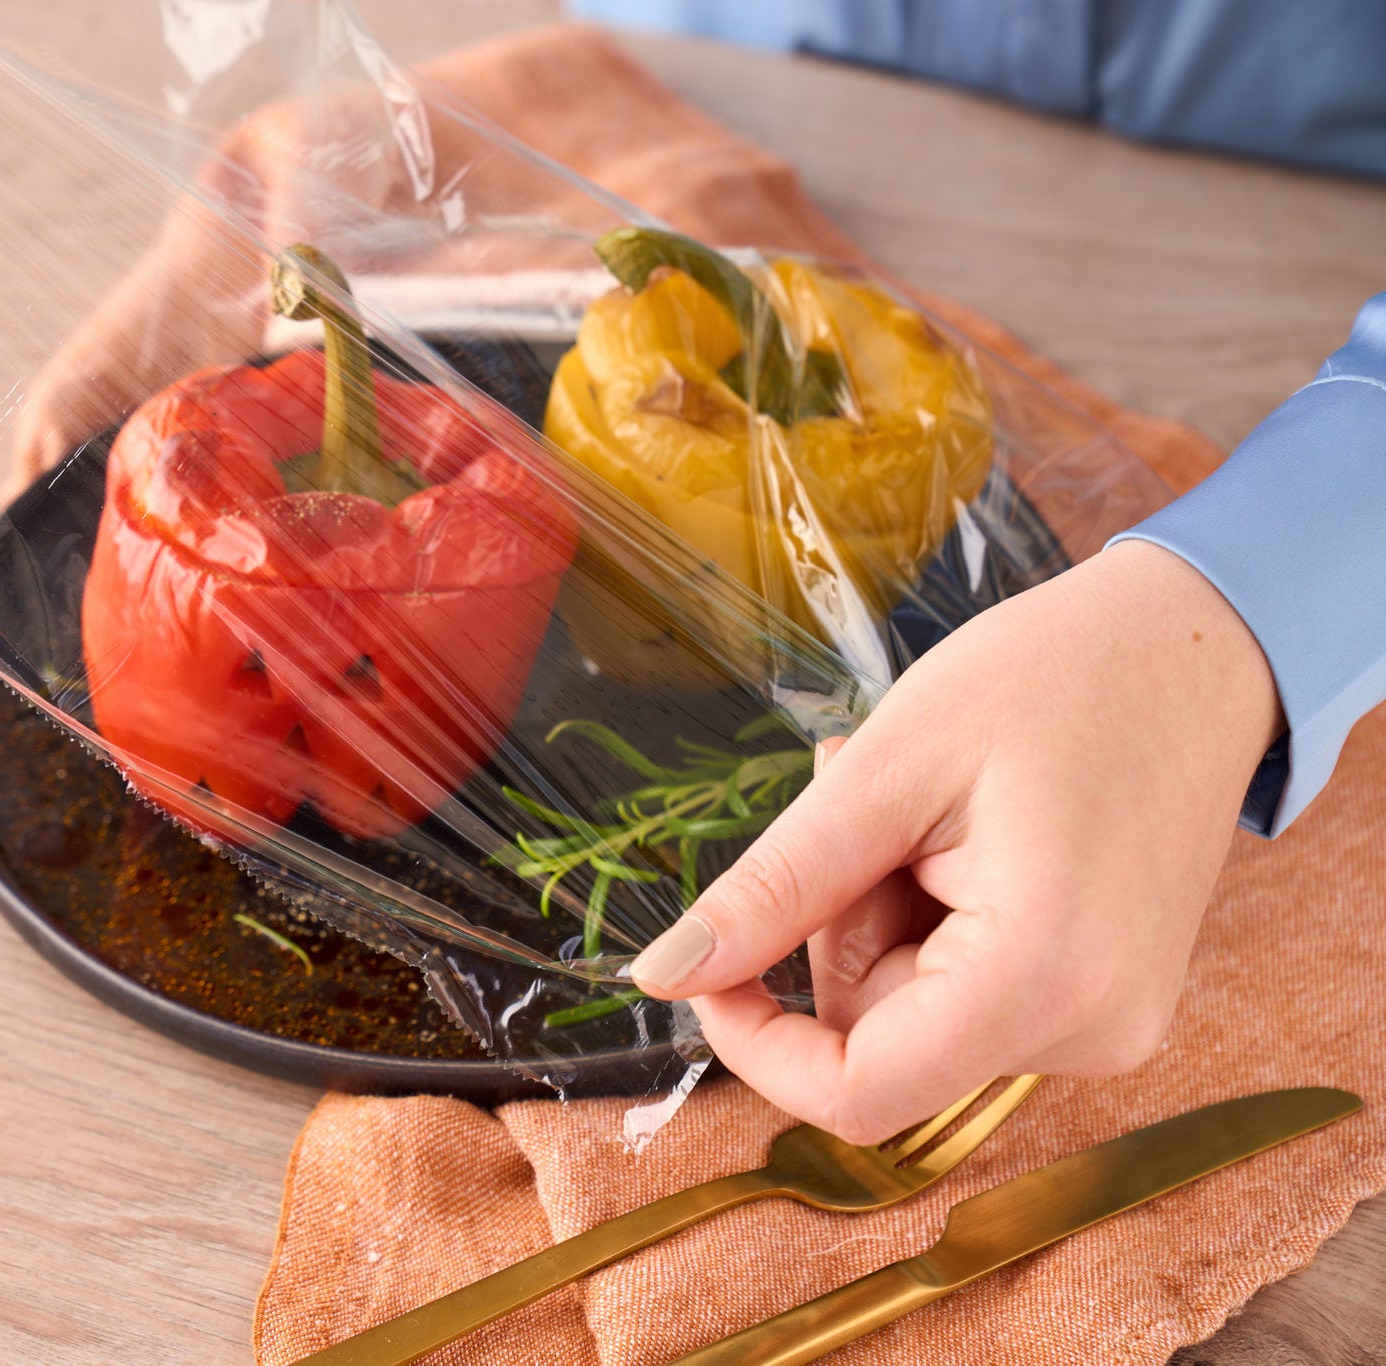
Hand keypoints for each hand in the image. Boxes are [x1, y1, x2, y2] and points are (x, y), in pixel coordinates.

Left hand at [630, 539, 1281, 1142]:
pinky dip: (927, 914)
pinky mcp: (1098, 1001)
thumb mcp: (883, 774)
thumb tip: (663, 976)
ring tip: (925, 803)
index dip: (756, 1045)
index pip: (857, 1097)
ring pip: (909, 1008)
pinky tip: (955, 829)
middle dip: (838, 923)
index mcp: (1042, 983)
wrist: (1200, 648)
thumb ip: (774, 890)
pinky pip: (961, 988)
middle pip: (876, 1034)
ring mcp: (1103, 1024)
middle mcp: (1089, 1033)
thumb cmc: (1055, 679)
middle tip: (865, 801)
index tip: (710, 960)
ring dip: (880, 909)